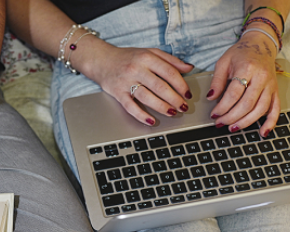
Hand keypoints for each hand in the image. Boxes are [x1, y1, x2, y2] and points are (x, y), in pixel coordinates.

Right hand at [71, 37, 195, 125]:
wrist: (101, 60)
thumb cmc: (127, 57)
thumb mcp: (149, 52)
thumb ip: (170, 60)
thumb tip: (189, 68)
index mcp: (147, 58)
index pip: (169, 72)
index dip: (181, 85)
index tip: (188, 94)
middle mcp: (136, 69)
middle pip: (160, 86)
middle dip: (174, 99)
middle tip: (183, 107)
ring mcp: (126, 81)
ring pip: (147, 97)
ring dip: (162, 107)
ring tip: (172, 112)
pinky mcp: (117, 92)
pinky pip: (130, 106)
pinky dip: (141, 115)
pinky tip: (151, 120)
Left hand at [207, 31, 281, 134]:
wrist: (261, 45)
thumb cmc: (241, 53)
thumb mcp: (224, 62)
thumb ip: (217, 80)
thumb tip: (211, 97)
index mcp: (247, 68)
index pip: (234, 93)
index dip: (223, 106)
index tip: (214, 114)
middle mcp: (262, 78)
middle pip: (247, 104)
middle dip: (232, 117)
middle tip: (220, 123)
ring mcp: (271, 86)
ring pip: (261, 109)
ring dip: (246, 122)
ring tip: (233, 127)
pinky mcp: (275, 91)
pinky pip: (276, 109)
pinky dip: (271, 122)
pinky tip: (263, 132)